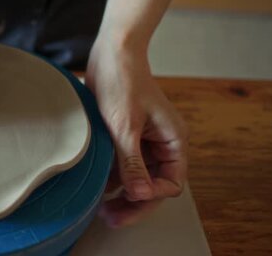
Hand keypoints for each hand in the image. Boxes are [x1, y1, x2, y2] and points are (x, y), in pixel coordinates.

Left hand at [86, 34, 187, 227]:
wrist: (111, 53)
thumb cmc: (122, 82)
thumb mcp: (124, 126)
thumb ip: (132, 163)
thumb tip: (141, 195)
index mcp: (173, 140)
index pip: (170, 183)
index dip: (150, 197)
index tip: (127, 201)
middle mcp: (163, 143)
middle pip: (154, 184)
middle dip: (135, 202)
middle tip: (111, 217)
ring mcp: (145, 140)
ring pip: (138, 176)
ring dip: (122, 191)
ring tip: (101, 208)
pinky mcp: (128, 135)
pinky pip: (125, 163)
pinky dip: (113, 175)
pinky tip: (97, 186)